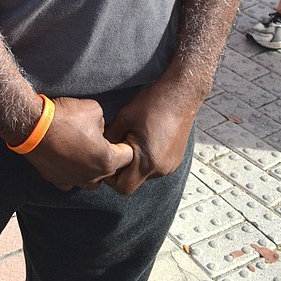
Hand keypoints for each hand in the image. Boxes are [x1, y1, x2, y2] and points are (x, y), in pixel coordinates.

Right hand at [24, 96, 133, 190]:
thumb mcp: (94, 109)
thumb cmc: (64, 117)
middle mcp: (93, 176)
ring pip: (92, 180)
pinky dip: (71, 173)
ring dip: (92, 168)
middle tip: (97, 140)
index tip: (116, 136)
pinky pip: (71, 182)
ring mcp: (74, 181)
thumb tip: (101, 129)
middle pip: (110, 170)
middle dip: (108, 156)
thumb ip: (104, 123)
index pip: (129, 157)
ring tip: (82, 151)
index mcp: (107, 160)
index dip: (124, 144)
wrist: (32, 126)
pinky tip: (66, 159)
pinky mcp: (57, 180)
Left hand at [103, 80, 197, 194]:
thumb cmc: (153, 103)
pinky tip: (143, 139)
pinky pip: (155, 167)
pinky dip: (146, 159)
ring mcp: (171, 165)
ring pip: (144, 174)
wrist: (182, 93)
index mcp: (148, 162)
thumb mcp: (124, 118)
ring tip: (130, 141)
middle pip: (134, 182)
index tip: (105, 160)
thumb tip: (99, 149)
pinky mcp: (175, 159)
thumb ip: (110, 138)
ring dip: (134, 164)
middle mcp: (162, 169)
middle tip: (115, 149)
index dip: (110, 178)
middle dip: (121, 170)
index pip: (123, 187)